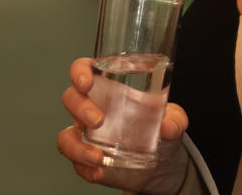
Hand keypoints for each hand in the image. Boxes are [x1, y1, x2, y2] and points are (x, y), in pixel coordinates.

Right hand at [57, 57, 190, 193]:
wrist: (161, 164)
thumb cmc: (161, 129)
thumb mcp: (174, 119)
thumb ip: (175, 120)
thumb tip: (168, 127)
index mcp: (110, 87)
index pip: (85, 69)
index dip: (80, 72)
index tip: (86, 82)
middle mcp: (93, 107)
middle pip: (71, 98)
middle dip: (80, 108)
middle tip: (98, 120)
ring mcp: (87, 134)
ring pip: (66, 135)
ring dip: (77, 146)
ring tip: (98, 157)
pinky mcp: (86, 157)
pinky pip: (75, 162)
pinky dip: (84, 167)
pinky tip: (99, 171)